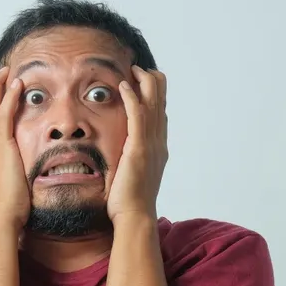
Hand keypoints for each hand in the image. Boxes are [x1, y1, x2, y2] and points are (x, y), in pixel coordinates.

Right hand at [0, 67, 29, 227]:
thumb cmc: (4, 204)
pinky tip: (17, 84)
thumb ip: (3, 165)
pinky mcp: (1, 145)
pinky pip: (3, 114)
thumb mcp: (2, 177)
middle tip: (4, 72)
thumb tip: (8, 163)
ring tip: (8, 71)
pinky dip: (9, 96)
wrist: (0, 216)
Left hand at [107, 66, 168, 222]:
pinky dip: (133, 98)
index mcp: (158, 148)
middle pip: (162, 103)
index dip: (155, 94)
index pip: (161, 113)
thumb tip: (123, 154)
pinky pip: (138, 116)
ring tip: (132, 70)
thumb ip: (132, 159)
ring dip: (144, 83)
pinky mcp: (139, 149)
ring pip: (154, 105)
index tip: (142, 81)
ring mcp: (152, 145)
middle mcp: (159, 143)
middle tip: (137, 69)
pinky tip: (125, 85)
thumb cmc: (129, 202)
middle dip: (152, 82)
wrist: (134, 216)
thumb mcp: (133, 174)